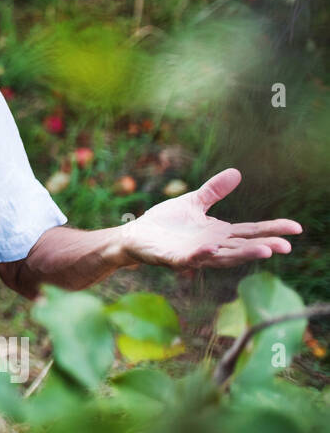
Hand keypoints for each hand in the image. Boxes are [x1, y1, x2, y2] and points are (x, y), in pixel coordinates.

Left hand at [121, 168, 301, 272]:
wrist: (135, 234)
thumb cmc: (166, 222)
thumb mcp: (193, 202)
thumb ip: (214, 191)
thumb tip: (237, 173)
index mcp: (218, 233)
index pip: (250, 232)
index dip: (272, 230)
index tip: (296, 228)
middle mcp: (210, 247)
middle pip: (241, 247)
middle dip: (263, 247)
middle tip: (286, 246)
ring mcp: (192, 255)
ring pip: (221, 258)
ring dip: (241, 255)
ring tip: (264, 250)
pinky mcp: (172, 259)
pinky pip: (188, 259)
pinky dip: (200, 256)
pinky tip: (211, 248)